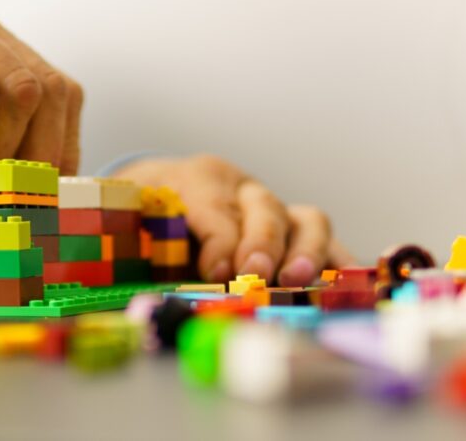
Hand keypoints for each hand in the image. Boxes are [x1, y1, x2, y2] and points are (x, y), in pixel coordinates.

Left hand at [112, 154, 354, 285]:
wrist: (158, 189)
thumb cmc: (140, 211)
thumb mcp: (125, 216)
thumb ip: (127, 236)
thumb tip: (124, 264)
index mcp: (196, 178)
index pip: (216, 207)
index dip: (220, 241)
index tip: (215, 272)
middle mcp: (240, 186)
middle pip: (265, 208)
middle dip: (262, 244)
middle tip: (257, 277)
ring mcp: (271, 204)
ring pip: (305, 218)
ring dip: (306, 251)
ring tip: (299, 280)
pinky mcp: (293, 226)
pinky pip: (323, 241)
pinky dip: (336, 261)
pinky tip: (341, 286)